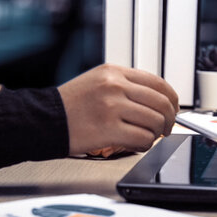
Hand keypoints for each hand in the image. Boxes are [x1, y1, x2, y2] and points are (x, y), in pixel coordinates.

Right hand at [58, 64, 178, 154]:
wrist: (44, 120)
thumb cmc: (70, 105)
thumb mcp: (98, 82)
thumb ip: (126, 86)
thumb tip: (157, 100)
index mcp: (114, 72)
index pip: (158, 83)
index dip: (171, 99)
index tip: (172, 109)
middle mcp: (114, 86)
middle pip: (161, 103)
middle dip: (168, 119)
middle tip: (165, 128)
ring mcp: (112, 107)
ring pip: (155, 121)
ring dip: (155, 133)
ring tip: (146, 137)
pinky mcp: (108, 129)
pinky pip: (143, 138)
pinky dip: (145, 144)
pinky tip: (136, 143)